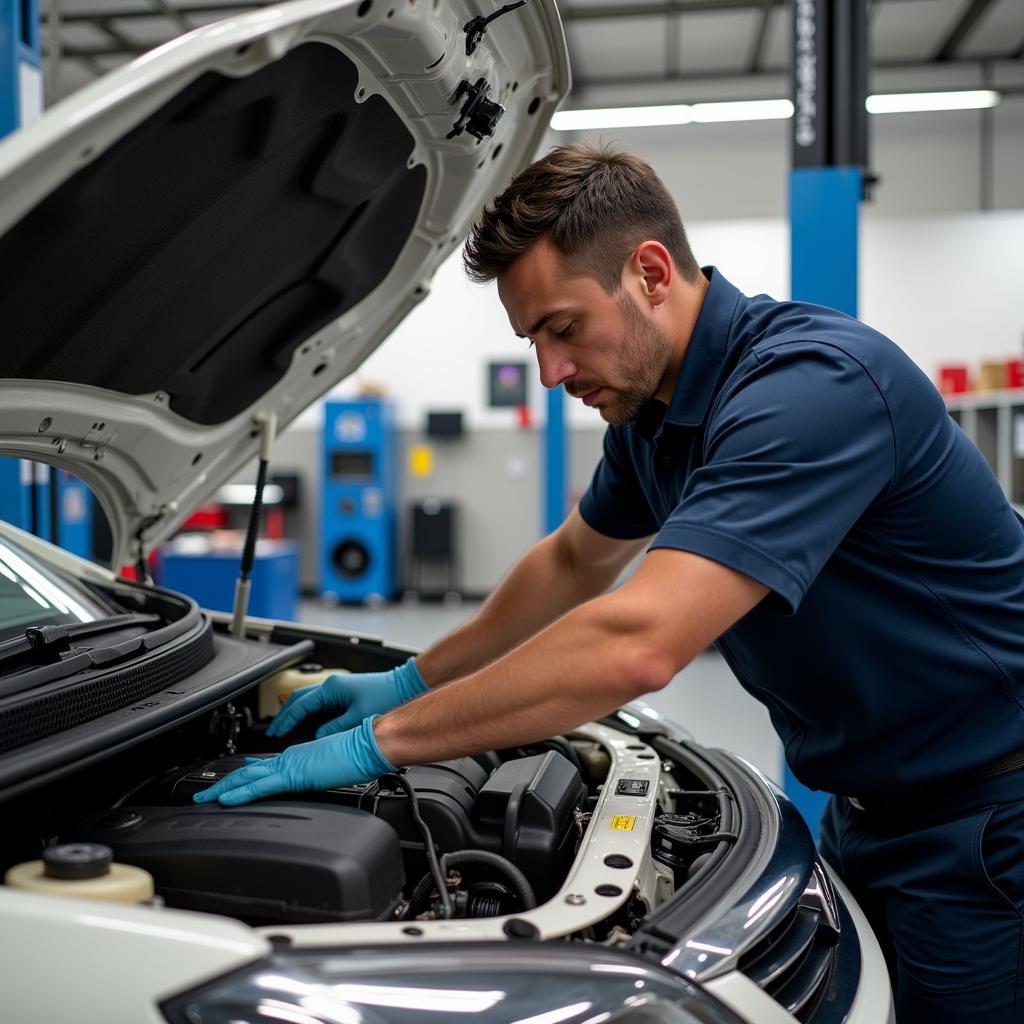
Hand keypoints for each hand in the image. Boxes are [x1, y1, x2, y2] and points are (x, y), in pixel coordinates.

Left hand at [193, 717, 394, 805]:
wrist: (369, 744)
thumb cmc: (361, 753)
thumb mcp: (334, 765)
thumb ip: (320, 771)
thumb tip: (318, 776)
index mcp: (299, 757)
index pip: (265, 766)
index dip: (245, 774)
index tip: (233, 779)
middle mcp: (290, 757)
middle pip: (249, 773)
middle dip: (224, 784)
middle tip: (206, 794)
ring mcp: (290, 765)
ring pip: (247, 779)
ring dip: (223, 790)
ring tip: (205, 799)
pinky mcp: (294, 774)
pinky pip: (260, 787)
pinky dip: (240, 794)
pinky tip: (225, 800)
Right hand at [266, 658, 426, 738]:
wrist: (404, 685)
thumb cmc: (386, 697)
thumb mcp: (358, 717)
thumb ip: (335, 728)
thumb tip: (319, 736)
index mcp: (331, 688)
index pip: (300, 705)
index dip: (287, 720)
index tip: (277, 732)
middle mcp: (332, 684)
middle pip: (299, 698)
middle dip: (285, 715)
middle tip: (275, 730)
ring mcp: (338, 687)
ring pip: (308, 698)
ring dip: (296, 711)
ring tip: (286, 726)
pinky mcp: (345, 691)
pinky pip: (319, 701)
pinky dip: (309, 711)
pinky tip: (308, 721)